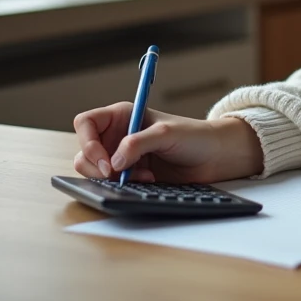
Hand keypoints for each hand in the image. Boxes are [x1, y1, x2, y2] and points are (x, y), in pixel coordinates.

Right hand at [72, 102, 263, 183]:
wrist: (215, 156)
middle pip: (85, 152)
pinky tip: (149, 180)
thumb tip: (114, 162)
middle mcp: (118, 135)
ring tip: (142, 176)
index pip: (86, 123)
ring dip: (114, 178)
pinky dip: (125, 185)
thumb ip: (137, 143)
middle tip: (118, 174)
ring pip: (96, 171)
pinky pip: (113, 184)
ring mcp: (123, 157)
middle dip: (98, 166)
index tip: (105, 160)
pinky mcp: (131, 175)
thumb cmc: (194, 136)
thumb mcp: (166, 133)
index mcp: (122, 115)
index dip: (88, 141)